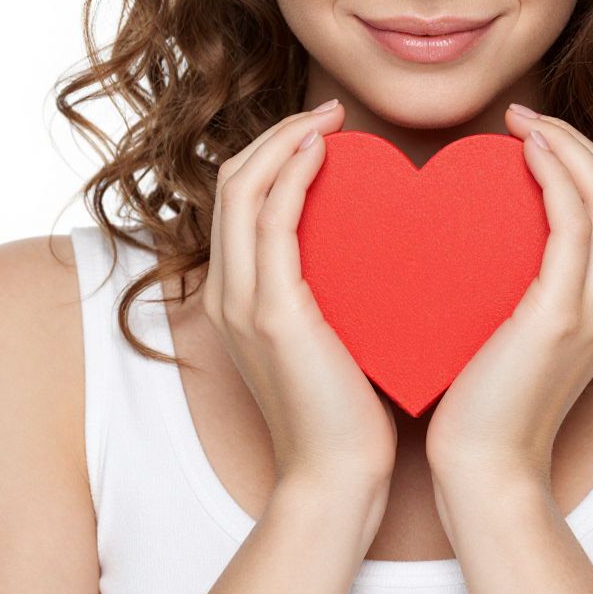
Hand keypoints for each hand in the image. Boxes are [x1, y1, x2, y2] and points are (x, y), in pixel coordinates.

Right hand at [202, 101, 397, 489]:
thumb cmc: (346, 410)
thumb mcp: (327, 337)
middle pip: (231, 181)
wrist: (336, 480)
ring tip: (329, 118)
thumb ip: (327, 288)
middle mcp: (226, 292)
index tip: (323, 131)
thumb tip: (366, 243)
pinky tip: (327, 151)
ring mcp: (242, 302)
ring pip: (242, 189)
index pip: (237, 200)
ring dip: (283, 140)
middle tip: (329, 113)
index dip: (271, 154)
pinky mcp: (271, 313)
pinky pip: (272, 220)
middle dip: (275, 135)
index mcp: (236, 296)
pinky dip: (292, 173)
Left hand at [425, 105, 592, 488]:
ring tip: (520, 119)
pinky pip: (573, 220)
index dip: (578, 159)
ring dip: (565, 144)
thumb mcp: (511, 334)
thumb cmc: (481, 404)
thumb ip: (517, 287)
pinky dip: (555, 172)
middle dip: (574, 140)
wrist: (484, 472)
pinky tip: (522, 149)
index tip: (530, 132)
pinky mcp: (563, 313)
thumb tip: (483, 239)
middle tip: (522, 115)